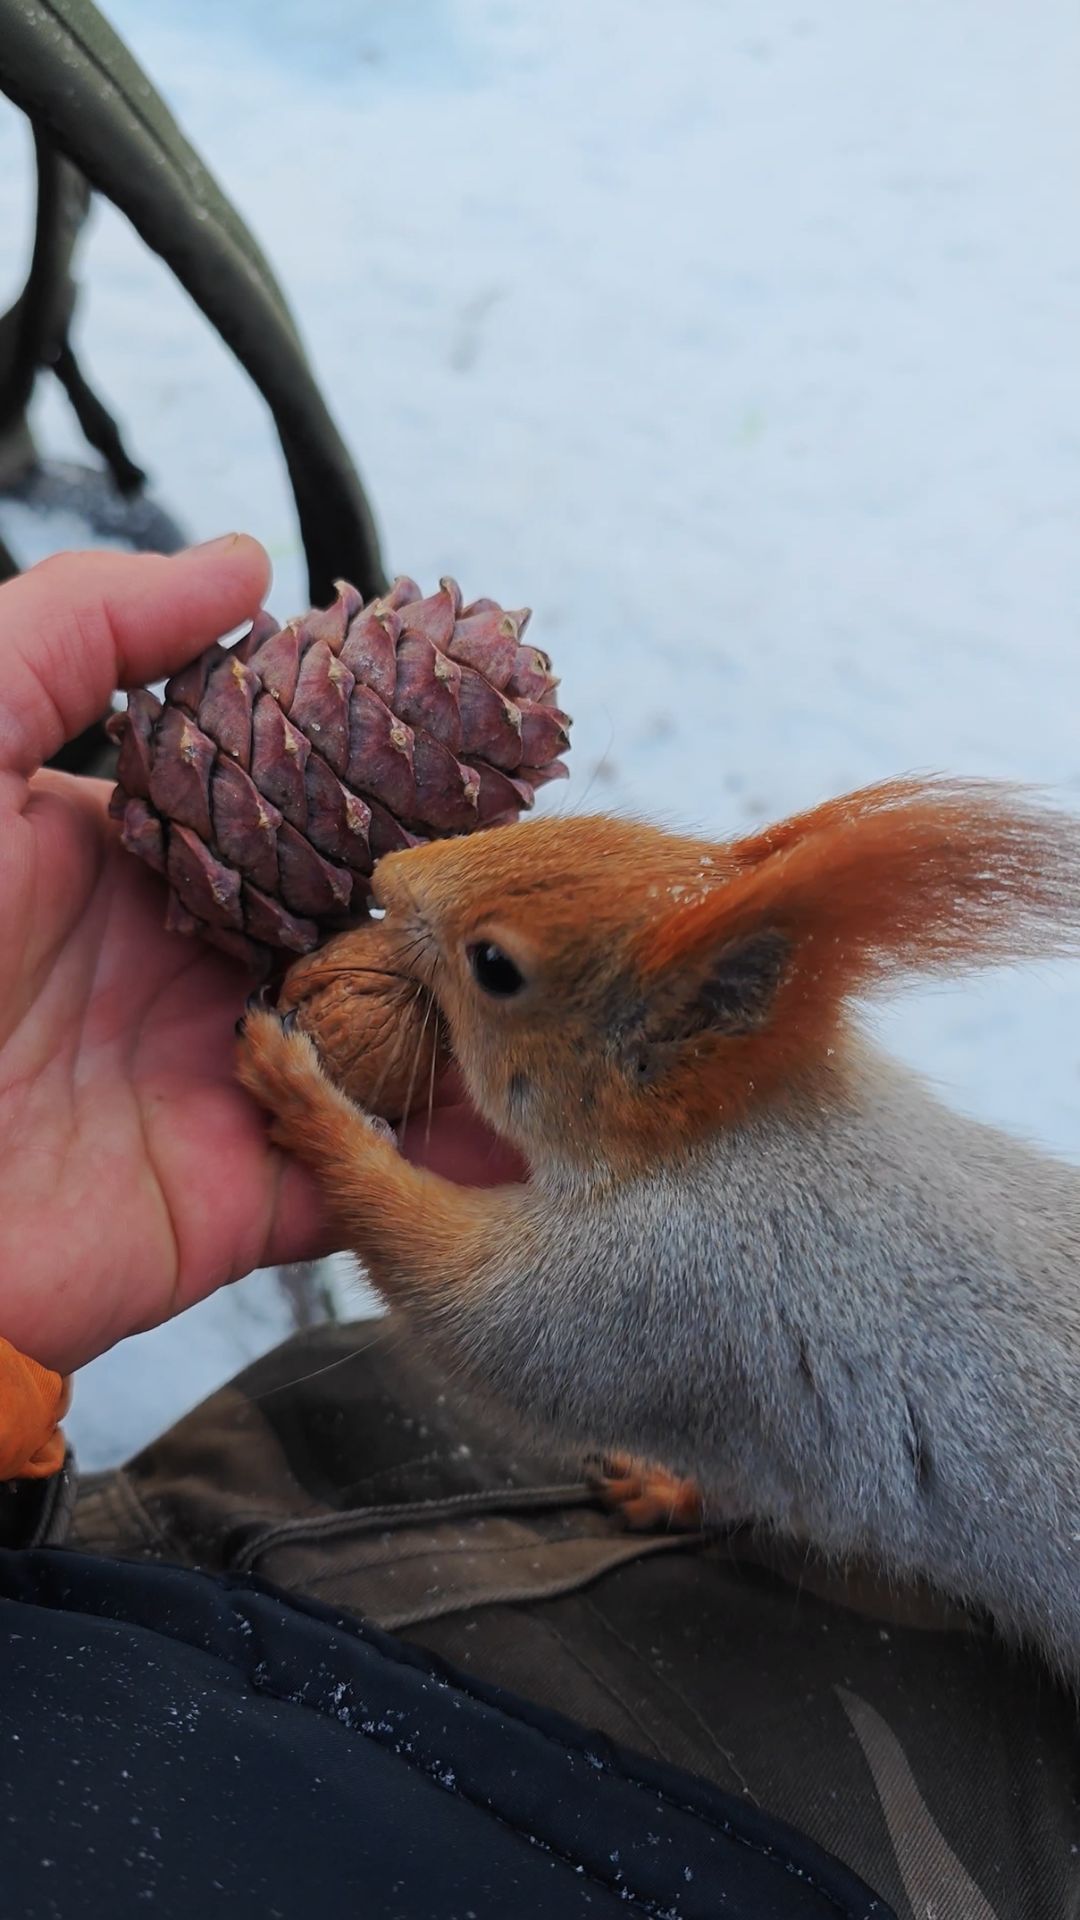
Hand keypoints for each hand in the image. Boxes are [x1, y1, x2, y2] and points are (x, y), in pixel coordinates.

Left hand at [0, 540, 517, 1376]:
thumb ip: (84, 630)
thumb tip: (244, 563)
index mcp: (139, 866)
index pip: (299, 815)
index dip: (393, 788)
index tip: (496, 755)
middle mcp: (192, 973)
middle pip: (363, 932)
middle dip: (461, 914)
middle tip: (567, 884)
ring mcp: (224, 1089)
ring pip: (391, 1052)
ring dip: (479, 1032)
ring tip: (584, 997)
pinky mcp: (241, 1203)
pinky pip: (373, 1181)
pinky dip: (455, 1167)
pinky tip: (540, 1133)